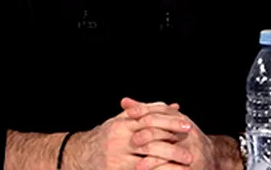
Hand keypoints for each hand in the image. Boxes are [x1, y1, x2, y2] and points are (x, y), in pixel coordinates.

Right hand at [66, 98, 196, 169]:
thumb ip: (148, 113)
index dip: (170, 123)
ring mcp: (116, 157)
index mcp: (122, 124)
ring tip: (183, 166)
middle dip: (172, 146)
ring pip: (147, 160)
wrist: (79, 156)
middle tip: (191, 152)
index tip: (188, 126)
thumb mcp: (123, 121)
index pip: (151, 120)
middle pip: (151, 140)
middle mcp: (118, 140)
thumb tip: (174, 106)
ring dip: (167, 163)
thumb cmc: (107, 136)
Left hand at [121, 98, 233, 169]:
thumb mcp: (168, 123)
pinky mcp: (190, 166)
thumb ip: (147, 113)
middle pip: (166, 128)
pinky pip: (173, 168)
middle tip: (134, 140)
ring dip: (152, 158)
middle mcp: (187, 132)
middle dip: (149, 134)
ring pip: (169, 151)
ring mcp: (190, 149)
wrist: (210, 158)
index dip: (145, 109)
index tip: (129, 113)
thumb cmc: (183, 139)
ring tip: (138, 165)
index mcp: (180, 119)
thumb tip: (125, 102)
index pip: (163, 110)